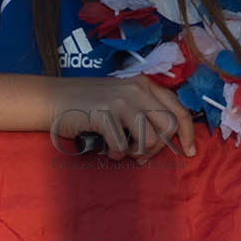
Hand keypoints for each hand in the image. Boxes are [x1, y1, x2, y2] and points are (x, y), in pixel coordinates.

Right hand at [50, 75, 196, 162]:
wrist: (52, 98)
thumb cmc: (87, 102)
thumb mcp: (121, 96)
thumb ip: (144, 109)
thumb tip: (165, 139)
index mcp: (144, 84)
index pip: (178, 109)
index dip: (188, 133)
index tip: (188, 151)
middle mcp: (135, 90)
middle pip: (167, 127)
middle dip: (159, 148)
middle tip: (143, 155)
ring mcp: (119, 101)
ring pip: (149, 139)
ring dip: (137, 153)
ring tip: (123, 151)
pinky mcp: (103, 115)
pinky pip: (122, 146)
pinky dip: (116, 154)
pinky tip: (108, 150)